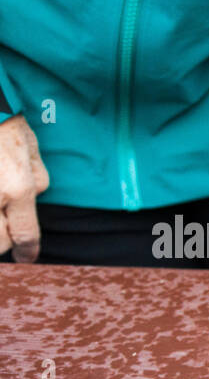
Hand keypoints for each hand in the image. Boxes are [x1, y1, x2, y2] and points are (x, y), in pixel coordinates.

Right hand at [0, 115, 49, 263]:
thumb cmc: (4, 120)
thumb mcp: (31, 147)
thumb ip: (36, 178)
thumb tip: (33, 197)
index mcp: (17, 189)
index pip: (25, 235)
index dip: (28, 251)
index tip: (27, 257)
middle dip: (4, 243)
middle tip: (8, 236)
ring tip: (1, 219)